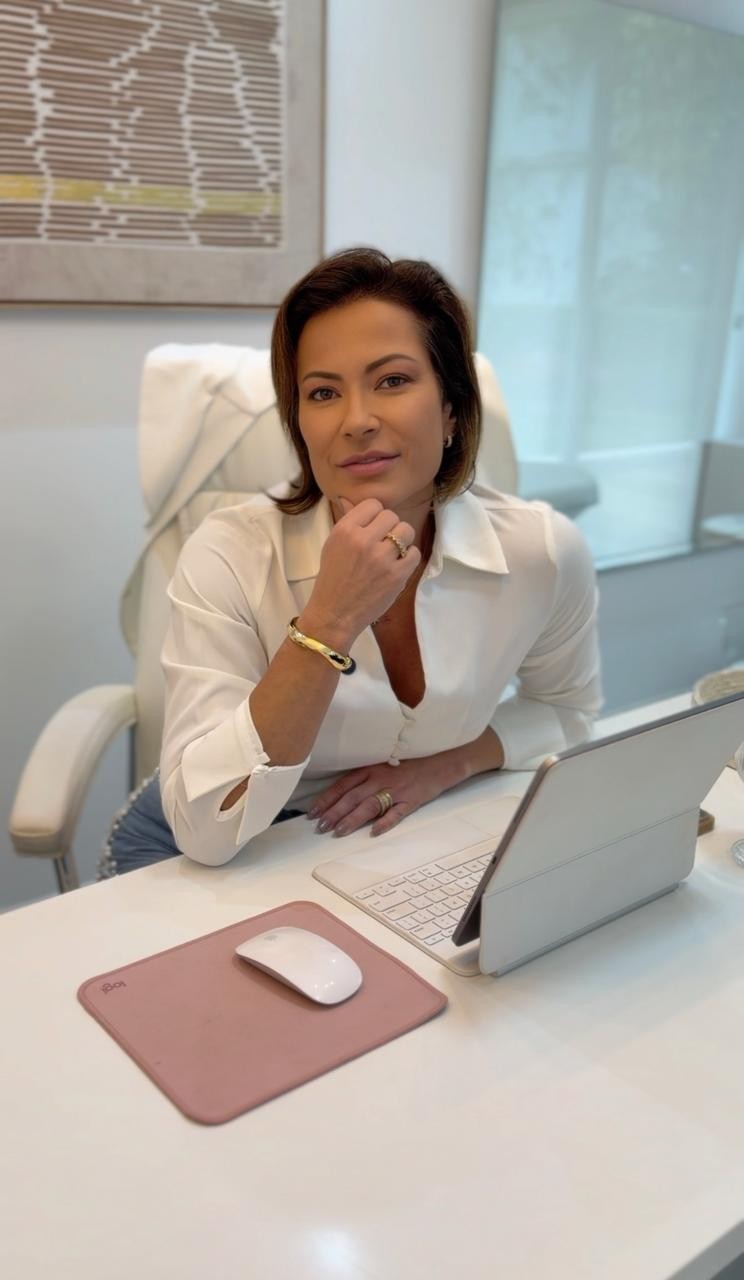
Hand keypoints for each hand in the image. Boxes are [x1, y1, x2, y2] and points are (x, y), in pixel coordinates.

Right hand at [300, 499, 420, 646]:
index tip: (371, 528)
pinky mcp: (397, 575)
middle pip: (391, 516)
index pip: (373, 504)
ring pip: (406, 531)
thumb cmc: (332, 579)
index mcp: (345, 530)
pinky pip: (414, 553)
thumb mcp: (332, 545)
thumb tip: (349, 499)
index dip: (374, 516)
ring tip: (392, 552)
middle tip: (382, 543)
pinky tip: (397, 565)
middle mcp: (364, 540)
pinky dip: (408, 558)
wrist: (335, 614)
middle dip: (389, 528)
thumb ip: (347, 521)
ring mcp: (382, 558)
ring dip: (401, 540)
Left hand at [306, 756, 452, 838]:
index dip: (327, 799)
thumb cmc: (406, 765)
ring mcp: (396, 790)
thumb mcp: (381, 765)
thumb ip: (363, 778)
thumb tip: (339, 797)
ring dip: (353, 819)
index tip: (312, 813)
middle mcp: (380, 778)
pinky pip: (397, 813)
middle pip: (352, 797)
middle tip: (320, 828)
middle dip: (334, 813)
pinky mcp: (411, 800)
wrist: (438, 762)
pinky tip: (374, 833)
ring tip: (338, 832)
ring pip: (370, 805)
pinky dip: (385, 822)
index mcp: (370, 769)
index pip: (343, 785)